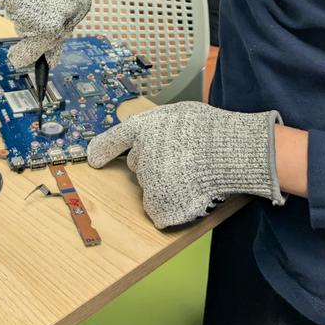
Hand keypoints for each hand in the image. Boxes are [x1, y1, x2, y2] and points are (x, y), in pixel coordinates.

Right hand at [0, 0, 101, 68]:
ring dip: (26, 2)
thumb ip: (60, 35)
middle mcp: (25, 16)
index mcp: (47, 27)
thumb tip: (49, 60)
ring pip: (14, 11)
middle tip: (48, 2)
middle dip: (34, 22)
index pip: (28, 53)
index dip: (26, 55)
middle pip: (23, 30)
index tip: (20, 58)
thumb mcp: (77, 11)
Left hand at [87, 101, 283, 228]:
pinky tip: (191, 194)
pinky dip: (173, 208)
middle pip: (138, 166)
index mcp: (143, 128)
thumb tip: (152, 137)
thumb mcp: (180, 114)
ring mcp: (148, 182)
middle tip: (182, 159)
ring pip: (151, 188)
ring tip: (192, 174)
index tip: (94, 159)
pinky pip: (160, 210)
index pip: (113, 140)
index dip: (102, 150)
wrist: (230, 152)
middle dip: (154, 164)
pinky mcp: (159, 206)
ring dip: (166, 185)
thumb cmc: (212, 131)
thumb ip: (159, 126)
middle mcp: (139, 154)